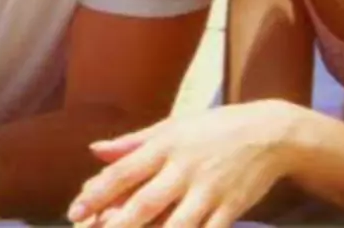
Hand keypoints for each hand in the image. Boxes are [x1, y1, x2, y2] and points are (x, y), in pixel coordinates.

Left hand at [68, 100, 297, 227]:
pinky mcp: (230, 210)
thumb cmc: (214, 128)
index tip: (75, 210)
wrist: (268, 132)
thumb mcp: (174, 125)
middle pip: (144, 202)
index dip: (98, 192)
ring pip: (174, 225)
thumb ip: (133, 141)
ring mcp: (208, 191)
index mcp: (166, 144)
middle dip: (116, 224)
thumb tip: (95, 150)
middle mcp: (184, 167)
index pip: (125, 170)